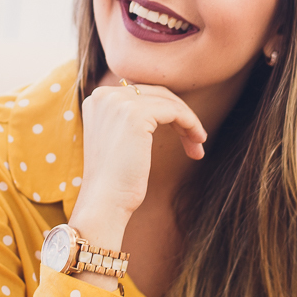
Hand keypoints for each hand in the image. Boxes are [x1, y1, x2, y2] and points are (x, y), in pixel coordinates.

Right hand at [73, 83, 206, 235]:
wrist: (105, 202)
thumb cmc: (114, 179)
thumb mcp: (118, 139)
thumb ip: (130, 119)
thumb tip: (163, 107)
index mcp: (97, 99)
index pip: (141, 94)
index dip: (165, 110)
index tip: (182, 133)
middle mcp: (104, 94)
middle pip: (155, 94)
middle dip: (179, 115)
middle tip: (195, 139)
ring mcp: (118, 102)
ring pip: (168, 101)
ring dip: (188, 122)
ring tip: (198, 143)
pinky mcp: (135, 113)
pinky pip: (175, 111)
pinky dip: (190, 123)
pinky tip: (197, 141)